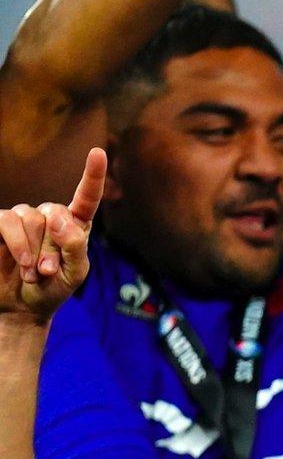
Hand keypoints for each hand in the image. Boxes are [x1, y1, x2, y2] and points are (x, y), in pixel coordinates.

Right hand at [0, 148, 102, 322]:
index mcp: (75, 226)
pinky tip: (21, 262)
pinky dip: (15, 242)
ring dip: (31, 249)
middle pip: (52, 212)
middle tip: (48, 271)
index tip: (98, 152)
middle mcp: (49, 217)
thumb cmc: (52, 290)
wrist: (21, 307)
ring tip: (33, 273)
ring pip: (28, 217)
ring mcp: (22, 219)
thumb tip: (60, 219)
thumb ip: (75, 247)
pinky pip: (4, 220)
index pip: (86, 198)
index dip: (92, 175)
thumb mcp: (74, 275)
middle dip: (51, 246)